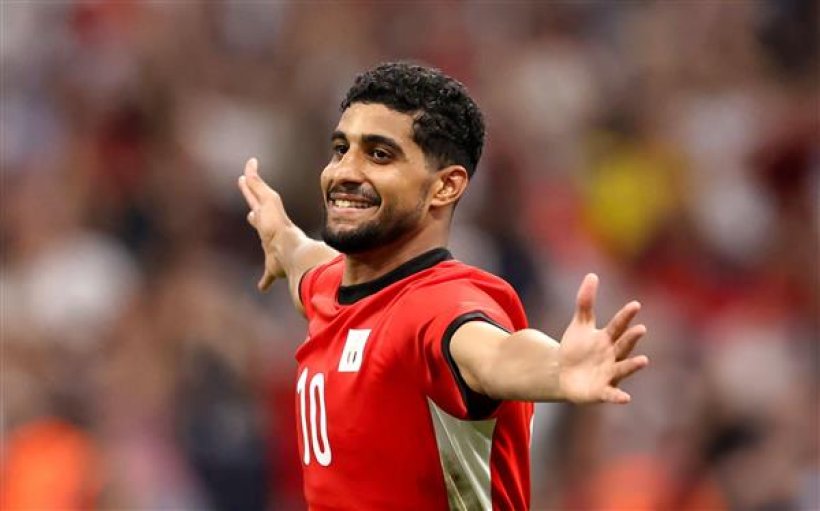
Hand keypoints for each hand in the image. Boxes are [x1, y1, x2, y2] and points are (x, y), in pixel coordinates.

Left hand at [237, 157, 291, 290]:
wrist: (291, 251)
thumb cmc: (286, 260)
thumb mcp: (271, 270)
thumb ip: (266, 278)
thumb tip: (261, 289)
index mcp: (272, 231)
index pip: (262, 221)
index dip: (256, 217)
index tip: (251, 215)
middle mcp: (270, 218)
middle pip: (257, 202)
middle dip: (251, 194)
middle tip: (244, 183)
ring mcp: (269, 209)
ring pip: (257, 191)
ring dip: (251, 182)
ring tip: (246, 173)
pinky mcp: (269, 200)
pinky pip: (259, 183)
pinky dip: (254, 174)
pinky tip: (250, 165)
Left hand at [558, 274, 647, 403]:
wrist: (562, 373)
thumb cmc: (576, 347)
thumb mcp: (579, 324)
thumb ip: (585, 302)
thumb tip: (592, 275)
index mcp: (607, 338)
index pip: (618, 325)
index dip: (625, 316)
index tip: (635, 305)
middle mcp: (612, 355)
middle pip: (623, 345)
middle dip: (631, 338)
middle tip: (641, 329)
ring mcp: (609, 373)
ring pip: (623, 368)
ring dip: (633, 365)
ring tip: (644, 360)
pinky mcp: (601, 390)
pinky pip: (611, 394)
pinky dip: (618, 396)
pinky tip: (626, 398)